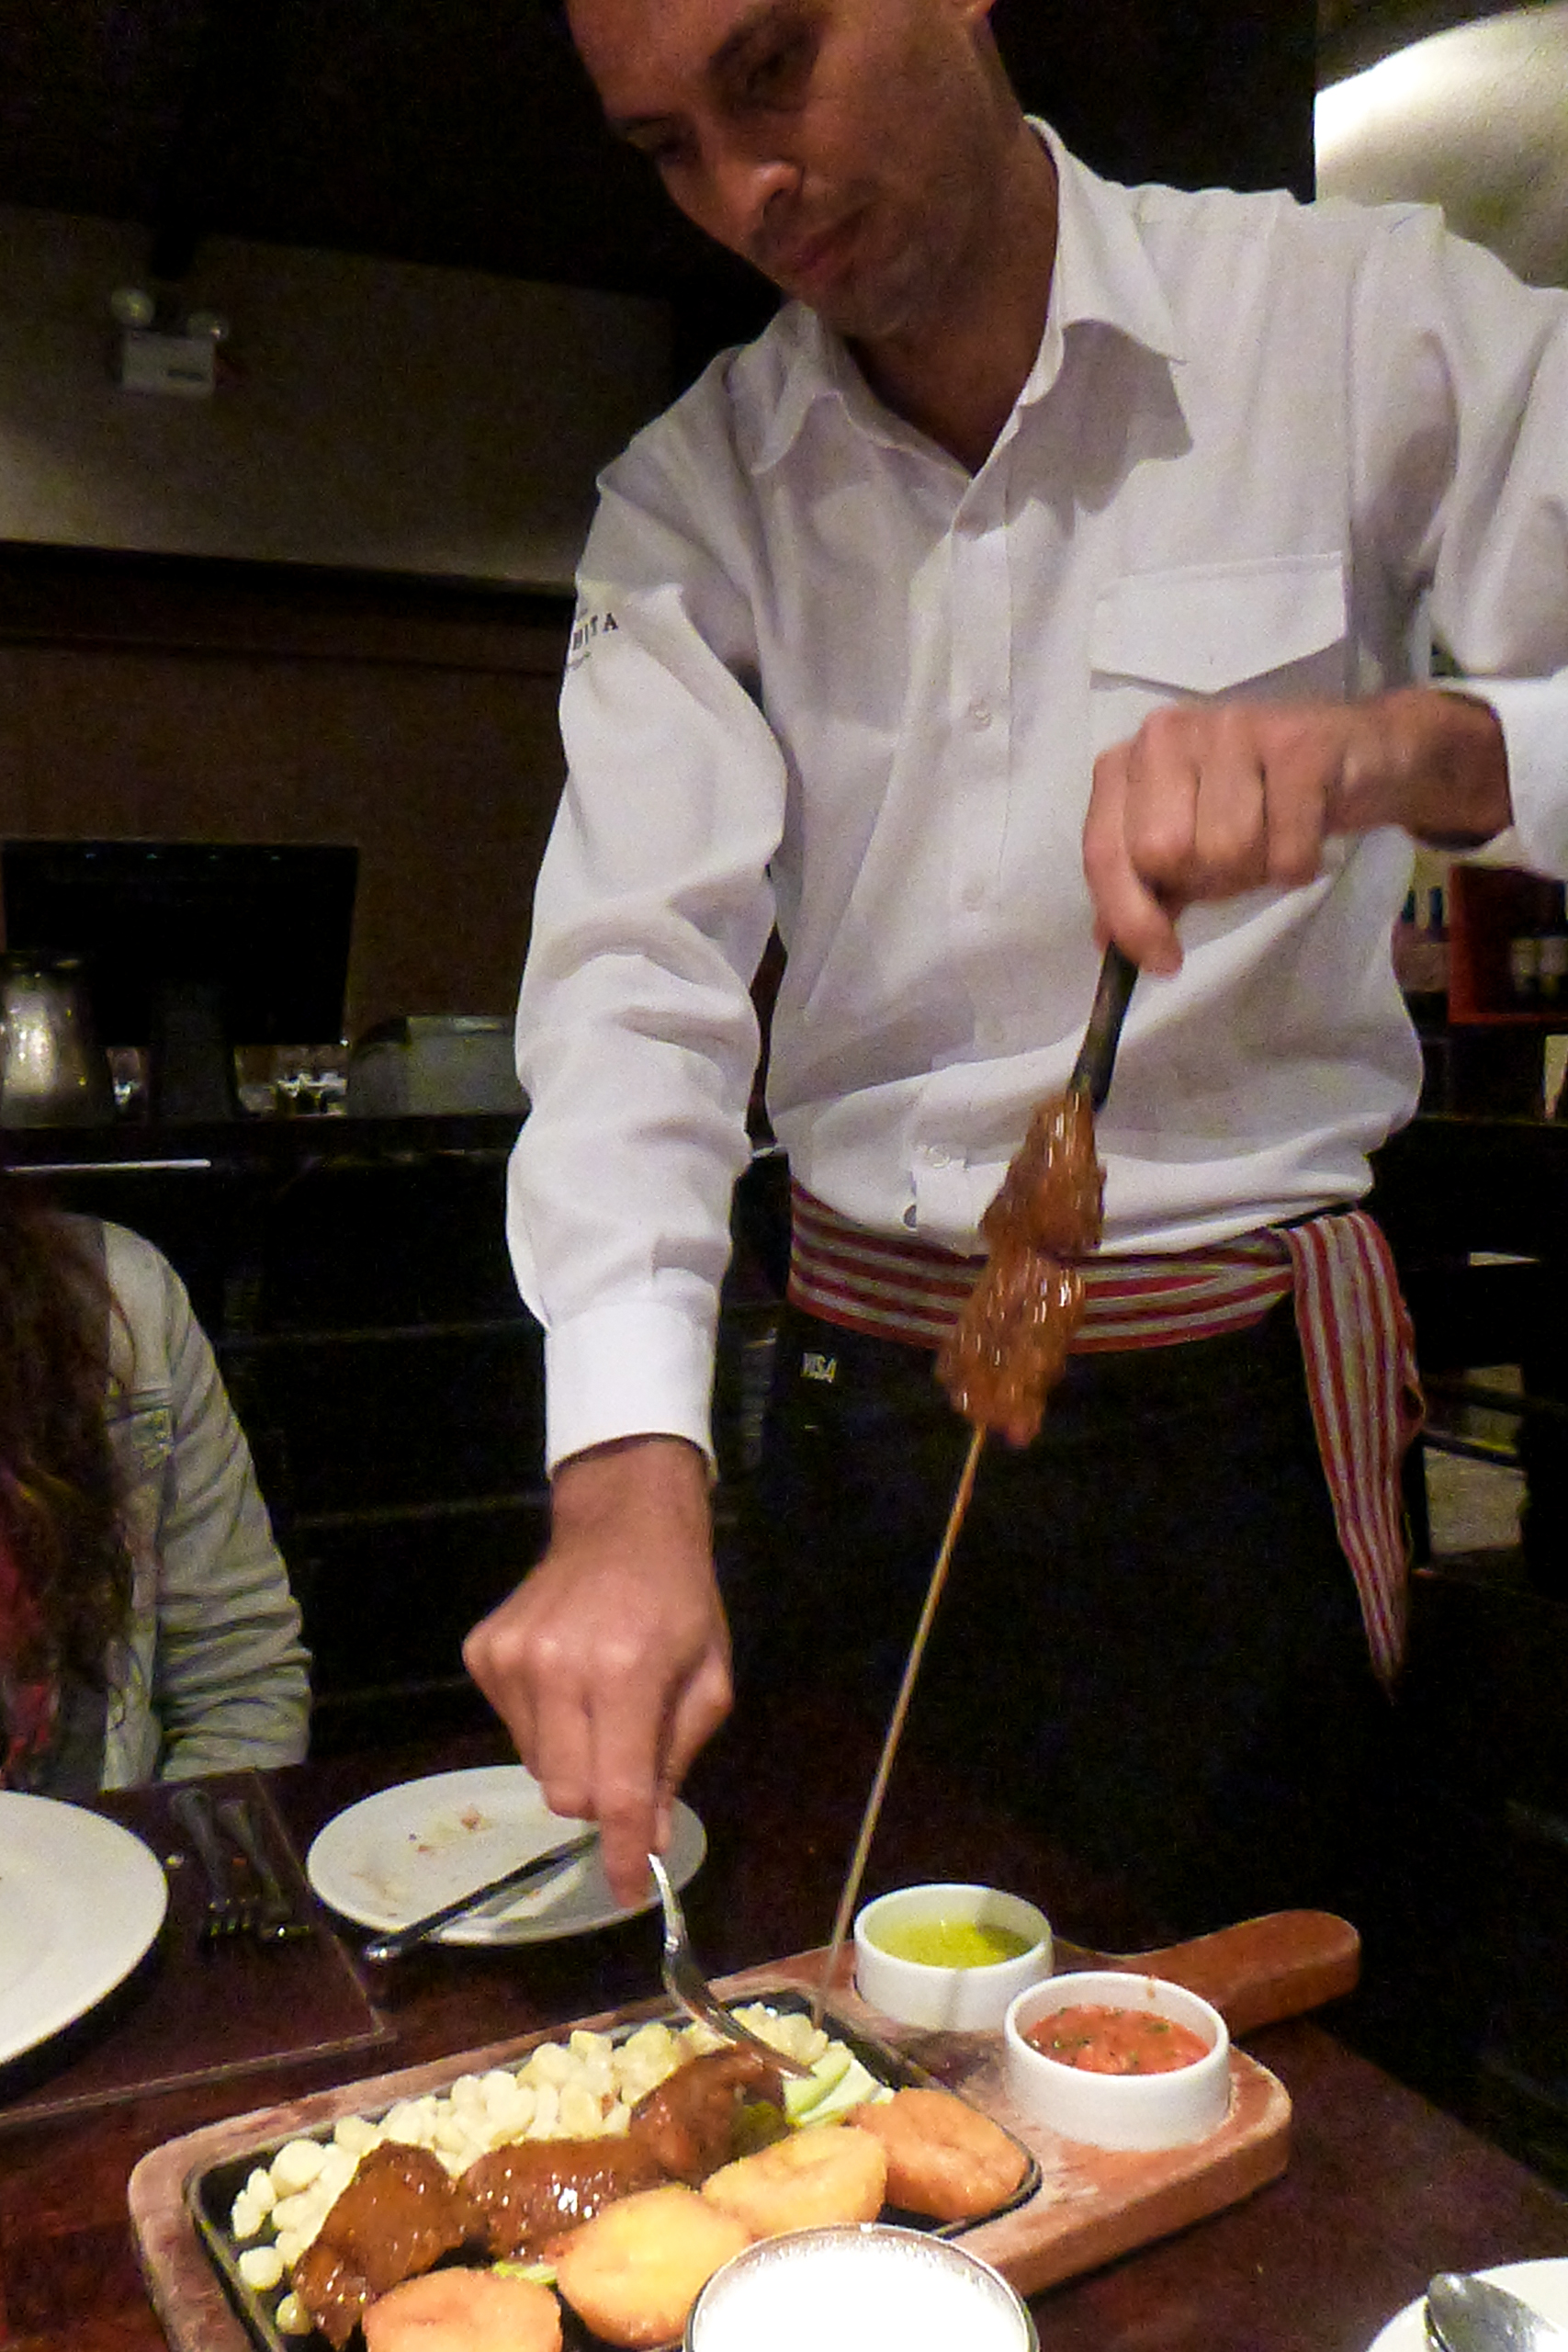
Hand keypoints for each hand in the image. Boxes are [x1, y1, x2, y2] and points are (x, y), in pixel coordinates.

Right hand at [462, 1435, 731, 1906]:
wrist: (621, 1522)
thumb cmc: (680, 1600)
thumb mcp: (707, 1679)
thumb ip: (675, 1760)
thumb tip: (646, 1836)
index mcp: (626, 1673)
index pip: (614, 1792)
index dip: (619, 1852)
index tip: (628, 1890)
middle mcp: (558, 1668)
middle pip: (566, 1793)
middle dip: (600, 1798)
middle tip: (626, 1758)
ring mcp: (512, 1659)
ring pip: (537, 1766)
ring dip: (572, 1757)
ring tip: (599, 1702)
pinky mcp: (483, 1652)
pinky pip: (512, 1729)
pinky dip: (544, 1724)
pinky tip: (566, 1679)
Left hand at [1084, 685, 1510, 971]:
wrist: (1358, 756)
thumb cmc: (1258, 803)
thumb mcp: (1191, 846)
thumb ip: (1146, 890)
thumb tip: (1108, 944)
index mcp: (1127, 763)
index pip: (1103, 852)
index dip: (1129, 916)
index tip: (1162, 962)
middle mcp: (1165, 734)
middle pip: (1162, 852)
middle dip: (1205, 881)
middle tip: (1237, 865)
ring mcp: (1230, 729)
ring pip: (1225, 849)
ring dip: (1256, 870)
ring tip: (1273, 841)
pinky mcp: (1296, 743)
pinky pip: (1286, 848)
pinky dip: (1300, 864)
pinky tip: (1307, 836)